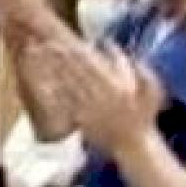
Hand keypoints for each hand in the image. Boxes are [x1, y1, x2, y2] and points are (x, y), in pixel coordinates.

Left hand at [49, 43, 164, 153]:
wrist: (134, 145)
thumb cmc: (144, 114)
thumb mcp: (150, 85)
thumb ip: (128, 63)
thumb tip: (107, 43)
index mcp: (115, 84)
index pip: (88, 63)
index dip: (71, 51)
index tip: (57, 41)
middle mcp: (99, 94)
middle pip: (72, 71)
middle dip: (54, 58)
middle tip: (38, 44)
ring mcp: (88, 107)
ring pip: (65, 84)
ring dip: (49, 71)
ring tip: (35, 58)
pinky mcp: (80, 119)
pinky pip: (64, 104)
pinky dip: (52, 93)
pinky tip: (39, 82)